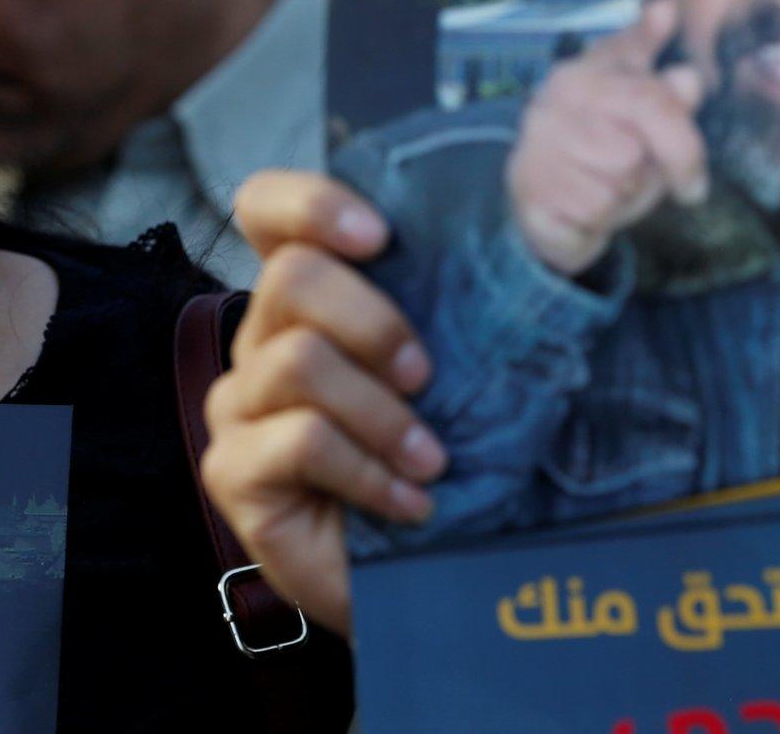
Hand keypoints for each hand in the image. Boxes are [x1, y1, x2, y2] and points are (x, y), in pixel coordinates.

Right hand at [201, 170, 441, 634]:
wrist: (409, 578)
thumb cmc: (432, 463)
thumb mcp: (454, 374)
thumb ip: (459, 306)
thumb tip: (548, 242)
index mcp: (306, 301)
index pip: (265, 209)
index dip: (310, 202)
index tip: (380, 234)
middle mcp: (258, 342)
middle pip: (290, 278)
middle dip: (375, 320)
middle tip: (428, 376)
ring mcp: (237, 407)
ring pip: (298, 361)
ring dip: (382, 412)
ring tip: (431, 460)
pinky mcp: (232, 471)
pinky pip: (299, 440)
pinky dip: (368, 469)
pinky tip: (408, 502)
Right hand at [507, 0, 708, 277]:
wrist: (545, 203)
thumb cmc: (601, 149)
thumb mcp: (636, 106)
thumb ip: (658, 71)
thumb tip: (666, 8)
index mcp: (579, 75)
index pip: (650, 102)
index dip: (683, 147)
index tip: (694, 183)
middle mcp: (548, 107)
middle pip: (634, 152)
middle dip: (644, 175)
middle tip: (633, 180)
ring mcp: (533, 151)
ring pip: (613, 189)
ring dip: (620, 201)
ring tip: (602, 190)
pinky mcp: (527, 195)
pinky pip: (590, 217)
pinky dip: (596, 225)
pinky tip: (582, 212)